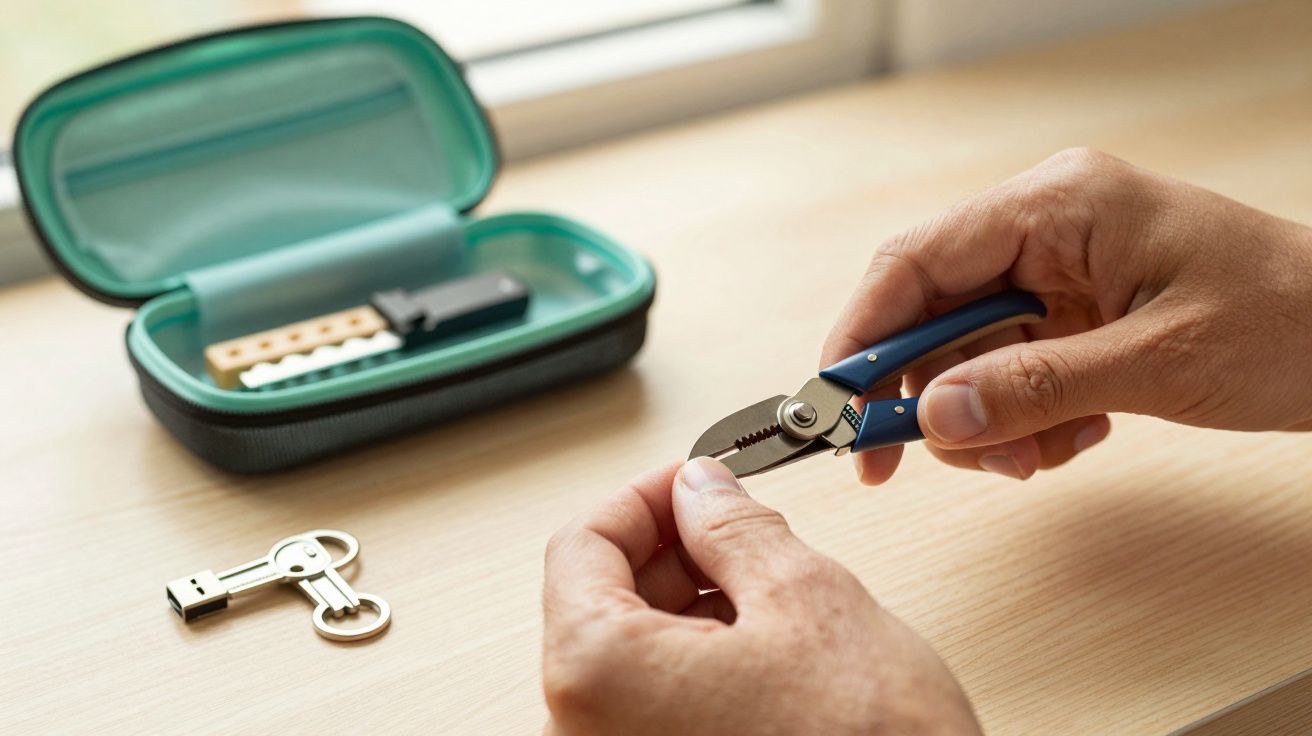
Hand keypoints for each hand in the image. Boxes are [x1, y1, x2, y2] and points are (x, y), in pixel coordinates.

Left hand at [542, 457, 979, 735]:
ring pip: (632, 655)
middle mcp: (584, 731)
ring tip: (770, 591)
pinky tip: (765, 652)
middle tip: (742, 524)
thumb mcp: (806, 600)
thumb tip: (703, 490)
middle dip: (673, 550)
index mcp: (596, 674)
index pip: (580, 546)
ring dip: (691, 605)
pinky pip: (654, 705)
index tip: (694, 479)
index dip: (645, 497)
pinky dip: (698, 663)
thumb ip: (735, 526)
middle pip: (600, 601)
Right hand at [824, 148, 1311, 482]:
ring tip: (1032, 458)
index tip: (834, 405)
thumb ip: (1035, 389)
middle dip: (922, 393)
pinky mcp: (1075, 315)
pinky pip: (1008, 373)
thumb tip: (934, 417)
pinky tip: (1070, 440)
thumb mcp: (1156, 363)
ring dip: (981, 420)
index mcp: (1058, 207)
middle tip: (901, 461)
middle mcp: (1047, 231)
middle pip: (931, 313)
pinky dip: (1021, 421)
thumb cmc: (1292, 322)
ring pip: (965, 355)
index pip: (917, 262)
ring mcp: (1060, 274)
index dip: (861, 334)